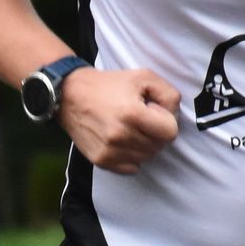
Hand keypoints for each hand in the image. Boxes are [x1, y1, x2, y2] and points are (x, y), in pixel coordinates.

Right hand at [58, 67, 181, 174]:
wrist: (70, 95)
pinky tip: (122, 140)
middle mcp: (120, 136)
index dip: (165, 120)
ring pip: (146, 157)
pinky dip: (131, 156)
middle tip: (140, 118)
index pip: (170, 133)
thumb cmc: (109, 84)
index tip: (152, 111)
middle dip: (155, 132)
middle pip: (159, 146)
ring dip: (144, 144)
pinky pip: (131, 168)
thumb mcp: (143, 77)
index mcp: (132, 114)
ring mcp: (110, 151)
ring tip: (129, 127)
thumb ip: (168, 94)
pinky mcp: (101, 161)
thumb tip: (174, 116)